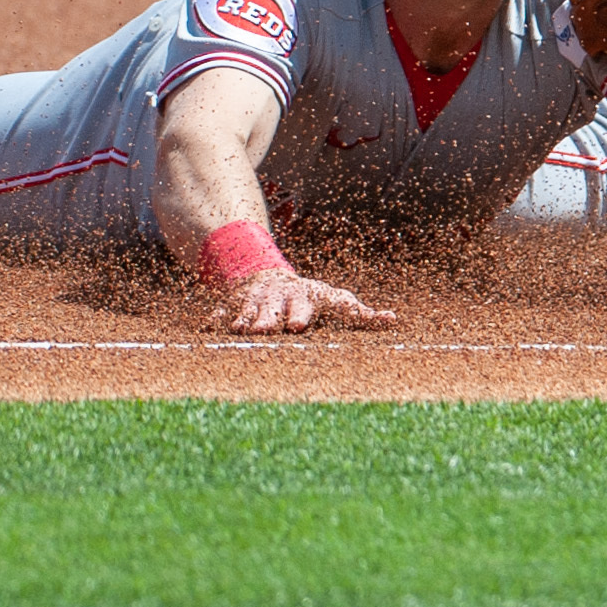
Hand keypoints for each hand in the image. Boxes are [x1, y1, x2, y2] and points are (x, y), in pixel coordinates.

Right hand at [213, 270, 398, 334]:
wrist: (267, 276)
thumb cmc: (309, 298)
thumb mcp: (335, 302)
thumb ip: (360, 314)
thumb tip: (394, 320)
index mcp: (309, 298)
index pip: (315, 306)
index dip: (307, 315)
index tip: (299, 326)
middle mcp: (283, 298)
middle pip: (280, 309)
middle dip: (277, 318)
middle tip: (275, 328)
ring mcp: (257, 300)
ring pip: (251, 312)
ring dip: (246, 321)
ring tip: (243, 331)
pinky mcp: (234, 305)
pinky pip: (224, 312)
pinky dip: (219, 319)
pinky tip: (212, 327)